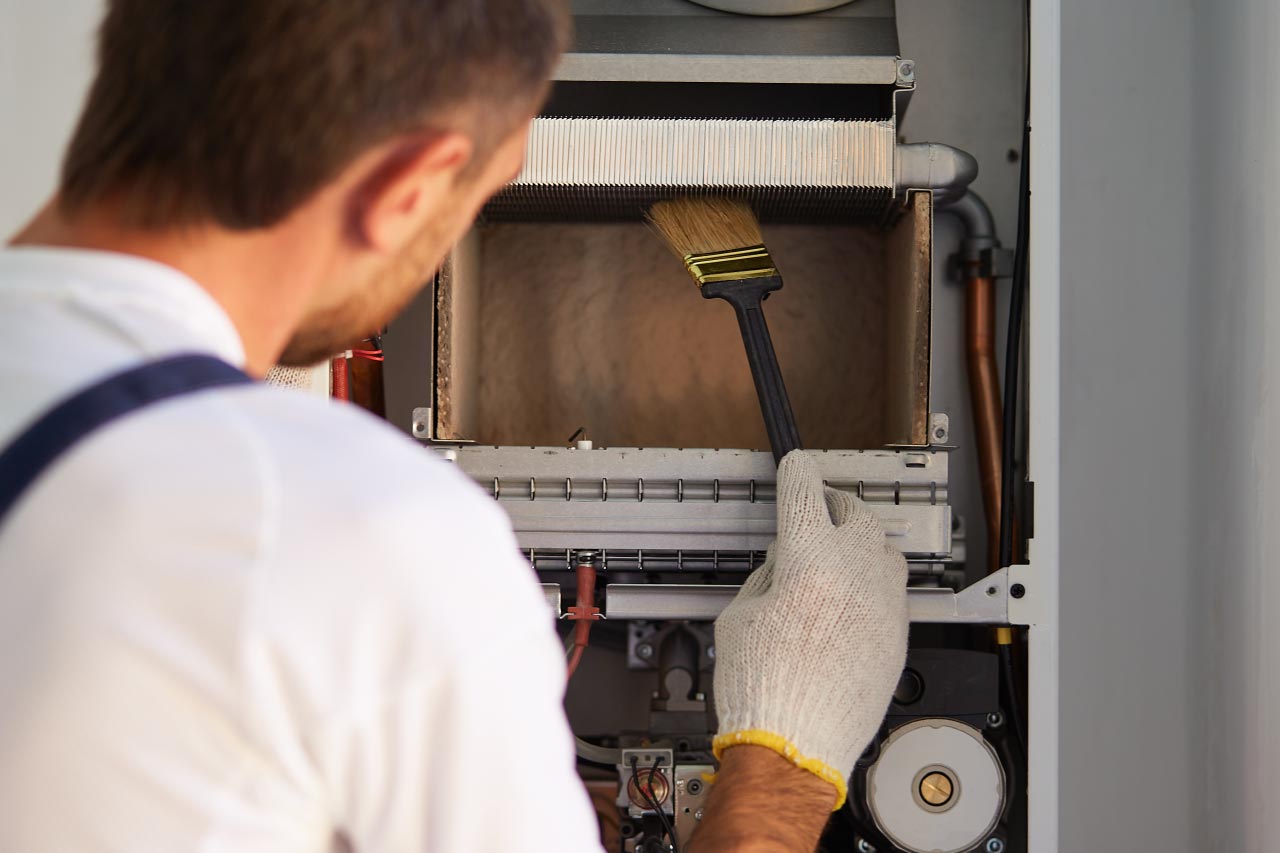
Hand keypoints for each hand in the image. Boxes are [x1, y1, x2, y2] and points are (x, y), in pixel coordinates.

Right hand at [711, 450, 908, 807]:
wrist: (796, 749)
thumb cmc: (762, 690)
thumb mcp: (740, 617)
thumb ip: (768, 576)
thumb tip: (784, 557)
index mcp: (808, 565)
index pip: (806, 496)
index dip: (798, 473)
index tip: (798, 465)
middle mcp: (854, 578)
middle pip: (856, 515)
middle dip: (836, 504)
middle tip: (821, 506)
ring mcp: (882, 608)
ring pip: (885, 550)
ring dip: (864, 540)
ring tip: (843, 547)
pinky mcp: (896, 638)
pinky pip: (893, 591)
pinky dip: (875, 581)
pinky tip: (856, 592)